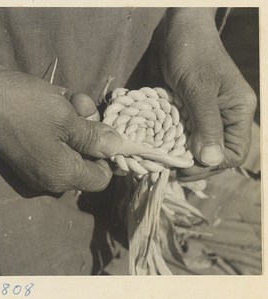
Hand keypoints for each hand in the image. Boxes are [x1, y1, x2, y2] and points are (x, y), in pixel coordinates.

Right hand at [0, 65, 121, 191]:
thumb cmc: (25, 107)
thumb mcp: (66, 119)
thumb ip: (94, 138)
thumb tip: (118, 147)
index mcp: (62, 175)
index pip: (101, 177)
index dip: (109, 156)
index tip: (108, 132)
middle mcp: (52, 175)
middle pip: (88, 159)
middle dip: (92, 130)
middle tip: (85, 108)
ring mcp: (42, 163)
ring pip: (75, 145)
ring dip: (80, 120)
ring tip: (71, 99)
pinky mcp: (34, 149)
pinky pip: (60, 139)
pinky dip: (65, 121)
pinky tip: (61, 101)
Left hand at [159, 8, 256, 180]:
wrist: (177, 31)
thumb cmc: (192, 53)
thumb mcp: (199, 88)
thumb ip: (207, 123)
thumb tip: (211, 160)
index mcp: (237, 113)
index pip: (234, 154)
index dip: (211, 166)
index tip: (184, 168)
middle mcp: (224, 119)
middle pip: (214, 155)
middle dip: (193, 165)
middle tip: (169, 168)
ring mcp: (205, 117)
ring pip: (196, 148)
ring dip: (180, 156)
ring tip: (161, 161)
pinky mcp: (188, 114)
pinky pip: (183, 136)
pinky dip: (172, 144)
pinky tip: (159, 147)